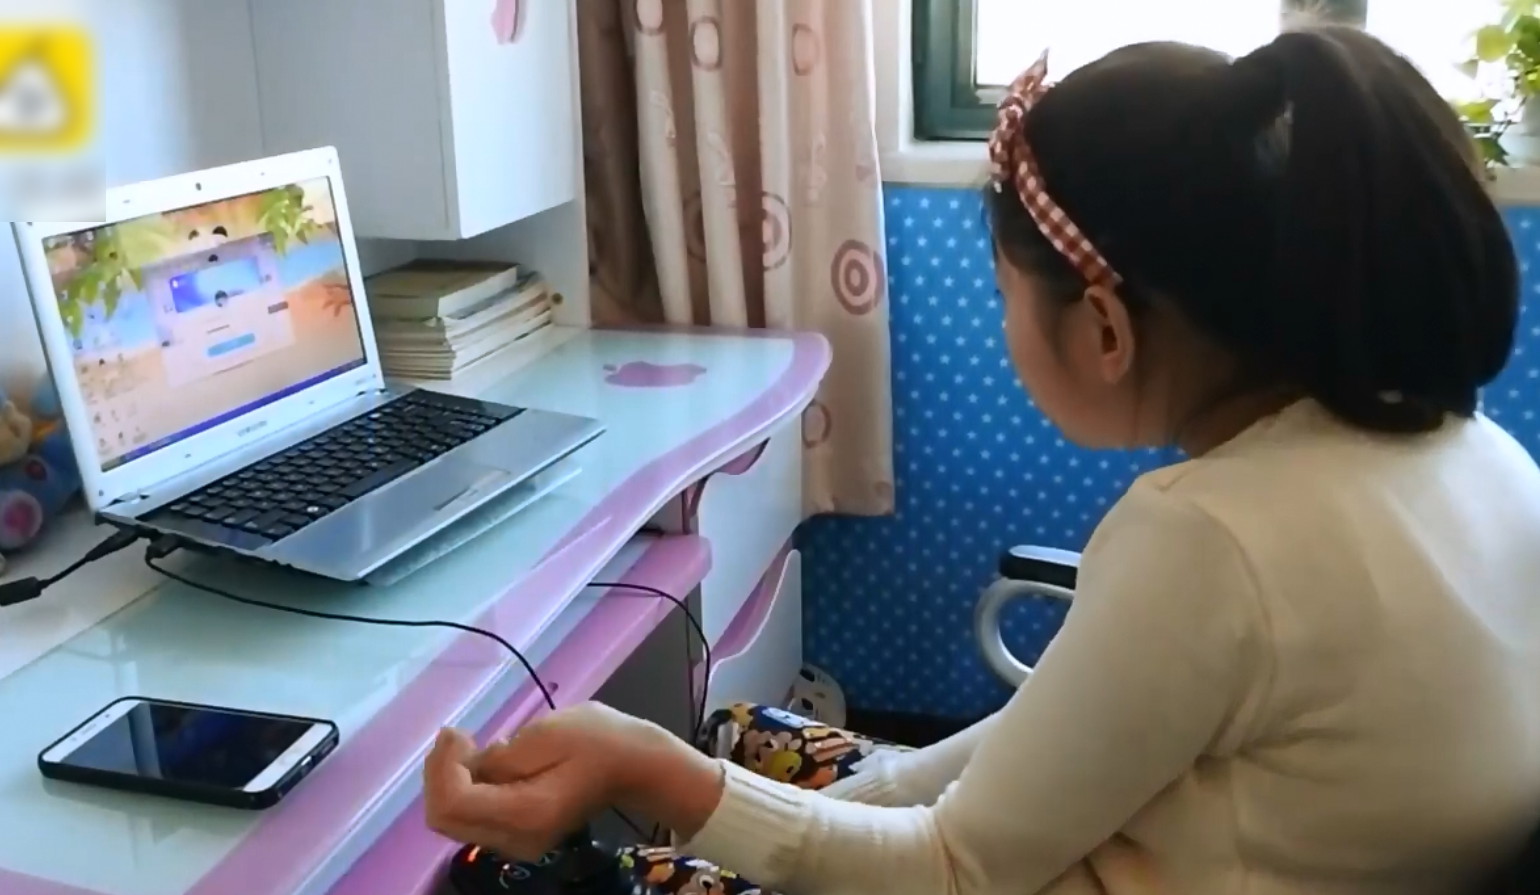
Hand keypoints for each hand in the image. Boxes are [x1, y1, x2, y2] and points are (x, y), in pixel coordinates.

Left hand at [423, 702, 721, 860]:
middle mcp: (515, 840)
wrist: (634, 767)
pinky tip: (483, 763)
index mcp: (525, 813)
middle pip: (444, 818)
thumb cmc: (599, 741)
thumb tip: (470, 763)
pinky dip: (465, 788)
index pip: (453, 802)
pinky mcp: (517, 837)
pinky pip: (471, 818)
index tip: (461, 732)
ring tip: (470, 746)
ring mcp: (516, 844)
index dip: (442, 765)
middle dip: (439, 773)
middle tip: (459, 736)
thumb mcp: (549, 732)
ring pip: (453, 820)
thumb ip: (502, 755)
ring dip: (450, 780)